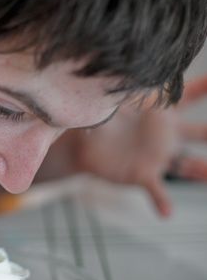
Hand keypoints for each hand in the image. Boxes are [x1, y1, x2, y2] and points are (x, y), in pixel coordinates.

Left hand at [72, 75, 206, 216]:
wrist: (85, 145)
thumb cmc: (103, 117)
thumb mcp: (116, 99)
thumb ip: (125, 86)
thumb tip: (122, 66)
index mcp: (163, 112)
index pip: (189, 95)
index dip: (205, 87)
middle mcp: (167, 135)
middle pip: (202, 132)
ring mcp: (159, 156)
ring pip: (190, 165)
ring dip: (204, 171)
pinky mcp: (143, 174)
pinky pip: (156, 189)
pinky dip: (161, 201)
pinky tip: (167, 212)